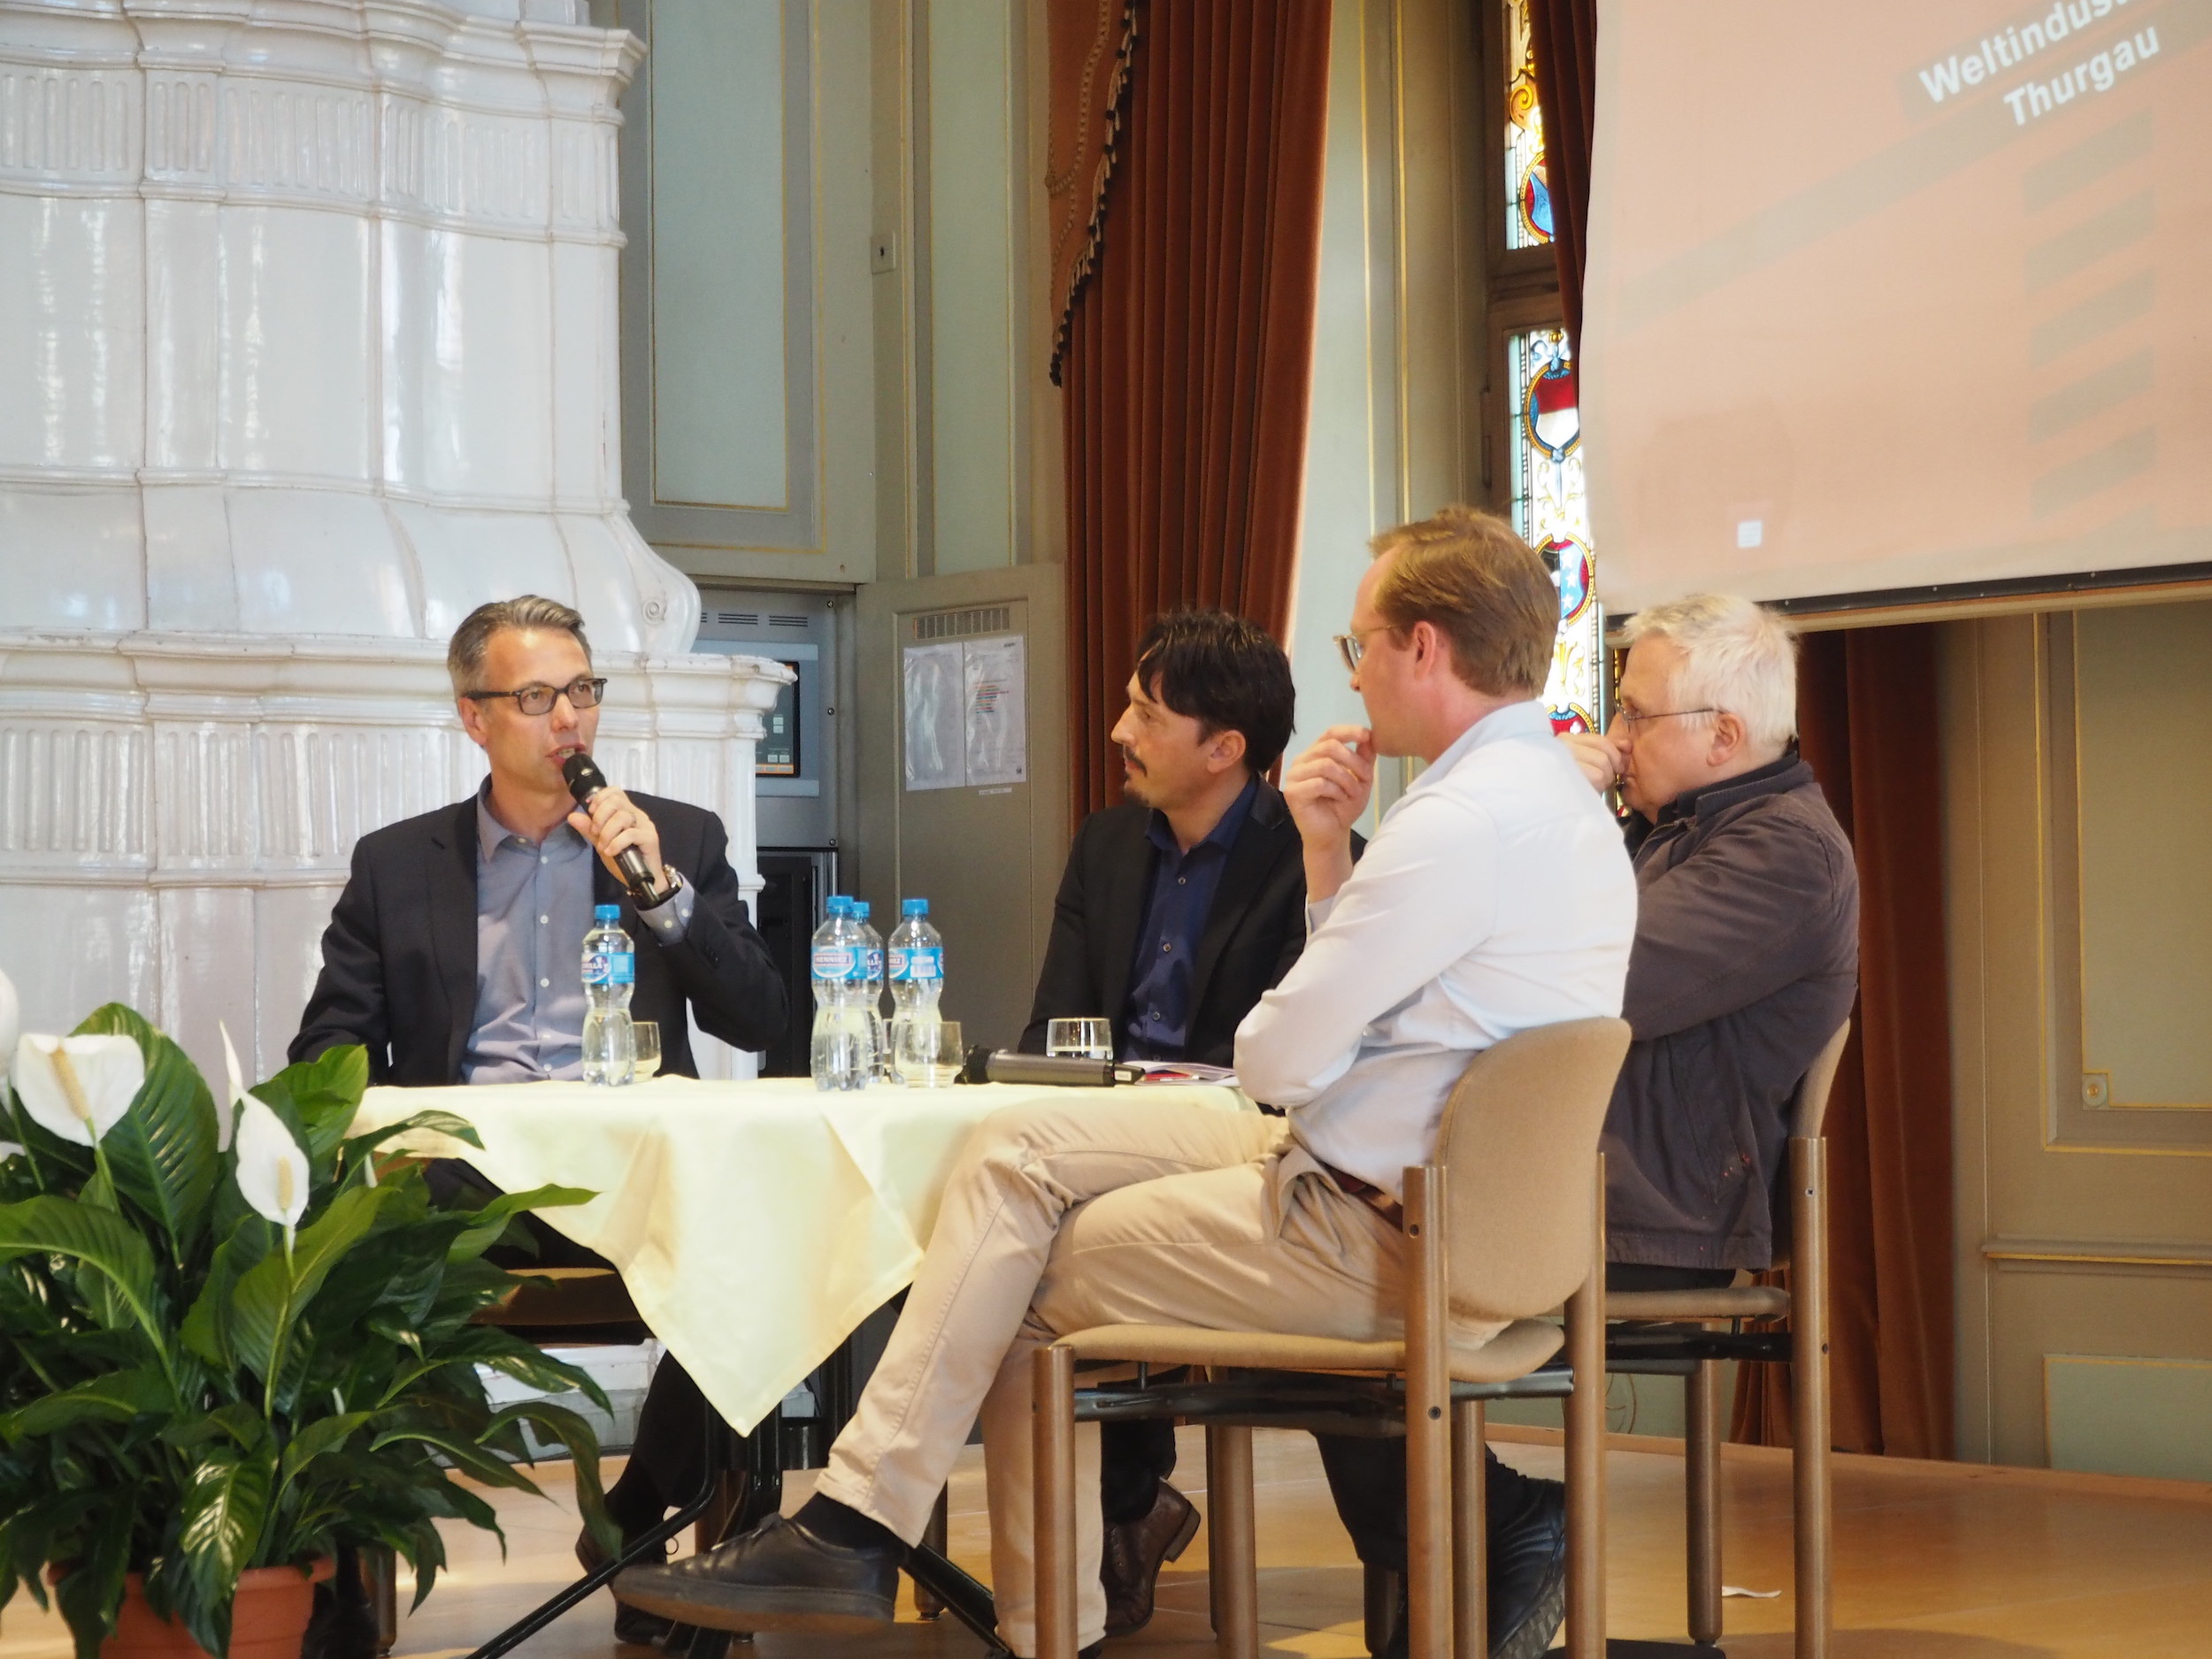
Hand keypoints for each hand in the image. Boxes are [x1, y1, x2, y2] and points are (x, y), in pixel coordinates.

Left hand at [568, 786, 667, 892]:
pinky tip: (611, 852)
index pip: (615, 791)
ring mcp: (645, 826)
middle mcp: (637, 815)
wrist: (641, 879)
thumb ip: (589, 830)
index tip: (590, 811)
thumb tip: (572, 816)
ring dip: (607, 833)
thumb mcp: (601, 843)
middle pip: (616, 801)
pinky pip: (630, 834)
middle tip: (595, 832)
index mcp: (627, 811)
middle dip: (600, 816)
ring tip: (603, 847)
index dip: (600, 797)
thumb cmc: (624, 859)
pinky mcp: (650, 838)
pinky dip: (616, 843)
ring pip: (622, 817)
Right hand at [1282, 725, 1375, 843]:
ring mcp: (1294, 776)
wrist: (1333, 834)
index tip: (1366, 735)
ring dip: (1347, 779)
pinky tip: (1340, 799)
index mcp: (1316, 753)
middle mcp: (1302, 760)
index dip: (1349, 731)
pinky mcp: (1292, 792)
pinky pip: (1319, 783)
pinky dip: (1336, 791)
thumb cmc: (1344, 806)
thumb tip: (1370, 737)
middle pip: (1329, 746)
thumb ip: (1364, 758)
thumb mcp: (1361, 779)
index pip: (1330, 733)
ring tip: (1353, 793)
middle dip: (1353, 762)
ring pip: (1325, 764)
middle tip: (1366, 778)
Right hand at [1559, 729, 1628, 793]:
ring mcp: (1565, 756)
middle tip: (1603, 781)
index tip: (1619, 766)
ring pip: (1602, 761)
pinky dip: (1598, 787)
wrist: (1544, 806)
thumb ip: (1605, 751)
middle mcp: (1564, 744)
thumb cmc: (1565, 785)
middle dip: (1609, 769)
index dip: (1615, 753)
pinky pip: (1597, 775)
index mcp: (1566, 740)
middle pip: (1603, 751)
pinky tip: (1587, 792)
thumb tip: (1627, 745)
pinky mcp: (1568, 772)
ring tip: (1592, 787)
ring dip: (1603, 779)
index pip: (1600, 740)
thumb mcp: (1585, 763)